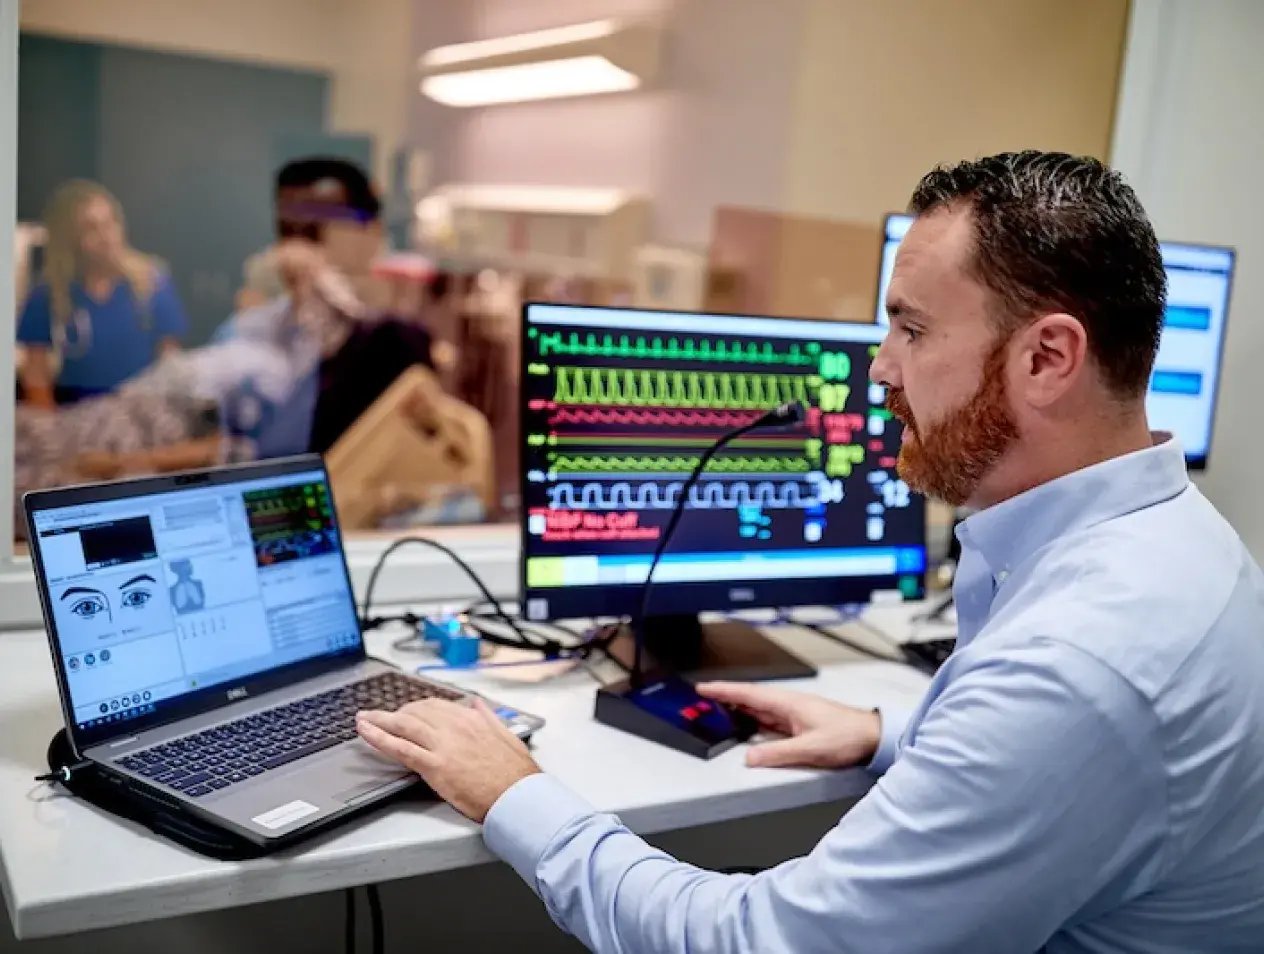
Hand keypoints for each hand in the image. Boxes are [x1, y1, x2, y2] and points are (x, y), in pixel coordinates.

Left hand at [356, 698, 540, 822]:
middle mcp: (455, 727)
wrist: (519, 796)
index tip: (407, 710)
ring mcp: (443, 745)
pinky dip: (379, 737)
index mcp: (472, 719)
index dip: (416, 708)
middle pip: (416, 712)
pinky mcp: (435, 766)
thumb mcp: (508, 735)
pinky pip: (400, 748)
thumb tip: (477, 704)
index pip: (436, 706)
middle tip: (380, 717)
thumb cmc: (516, 773)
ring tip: (363, 719)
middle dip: (395, 713)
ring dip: (379, 719)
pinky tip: (365, 732)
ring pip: (404, 725)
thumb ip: (489, 717)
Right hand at [696, 682, 881, 769]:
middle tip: (702, 699)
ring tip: (717, 711)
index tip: (704, 688)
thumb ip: (778, 753)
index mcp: (787, 703)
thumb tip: (750, 757)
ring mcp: (793, 714)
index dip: (724, 691)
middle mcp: (788, 705)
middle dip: (725, 697)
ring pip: (758, 709)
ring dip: (737, 708)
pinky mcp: (798, 724)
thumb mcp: (811, 748)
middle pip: (749, 699)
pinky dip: (752, 720)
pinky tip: (746, 725)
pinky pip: (768, 720)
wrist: (871, 737)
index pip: (748, 694)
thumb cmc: (848, 735)